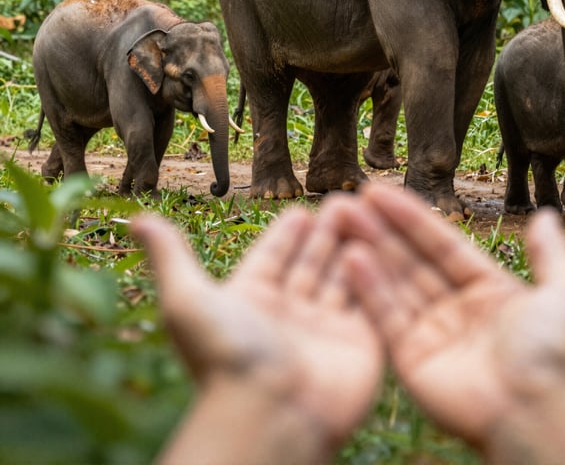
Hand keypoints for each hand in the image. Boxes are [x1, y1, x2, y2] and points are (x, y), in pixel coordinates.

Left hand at [132, 208, 383, 463]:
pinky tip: (376, 246)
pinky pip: (369, 300)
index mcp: (251, 301)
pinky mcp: (360, 344)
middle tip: (341, 200)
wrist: (272, 415)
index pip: (273, 257)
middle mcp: (288, 314)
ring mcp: (325, 330)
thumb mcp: (188, 299)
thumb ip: (171, 255)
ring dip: (352, 244)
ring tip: (364, 213)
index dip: (286, 234)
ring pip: (341, 277)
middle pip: (310, 262)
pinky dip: (373, 274)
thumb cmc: (226, 358)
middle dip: (325, 231)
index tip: (300, 208)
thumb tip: (138, 220)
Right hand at [329, 183, 564, 464]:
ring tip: (341, 216)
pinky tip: (351, 256)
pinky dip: (369, 288)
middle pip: (412, 259)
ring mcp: (432, 334)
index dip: (412, 217)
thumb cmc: (556, 354)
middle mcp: (456, 309)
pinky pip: (387, 316)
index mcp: (488, 290)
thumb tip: (547, 214)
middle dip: (381, 228)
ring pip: (395, 282)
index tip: (381, 190)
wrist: (538, 413)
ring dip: (368, 249)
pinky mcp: (412, 360)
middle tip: (350, 197)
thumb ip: (549, 253)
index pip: (442, 244)